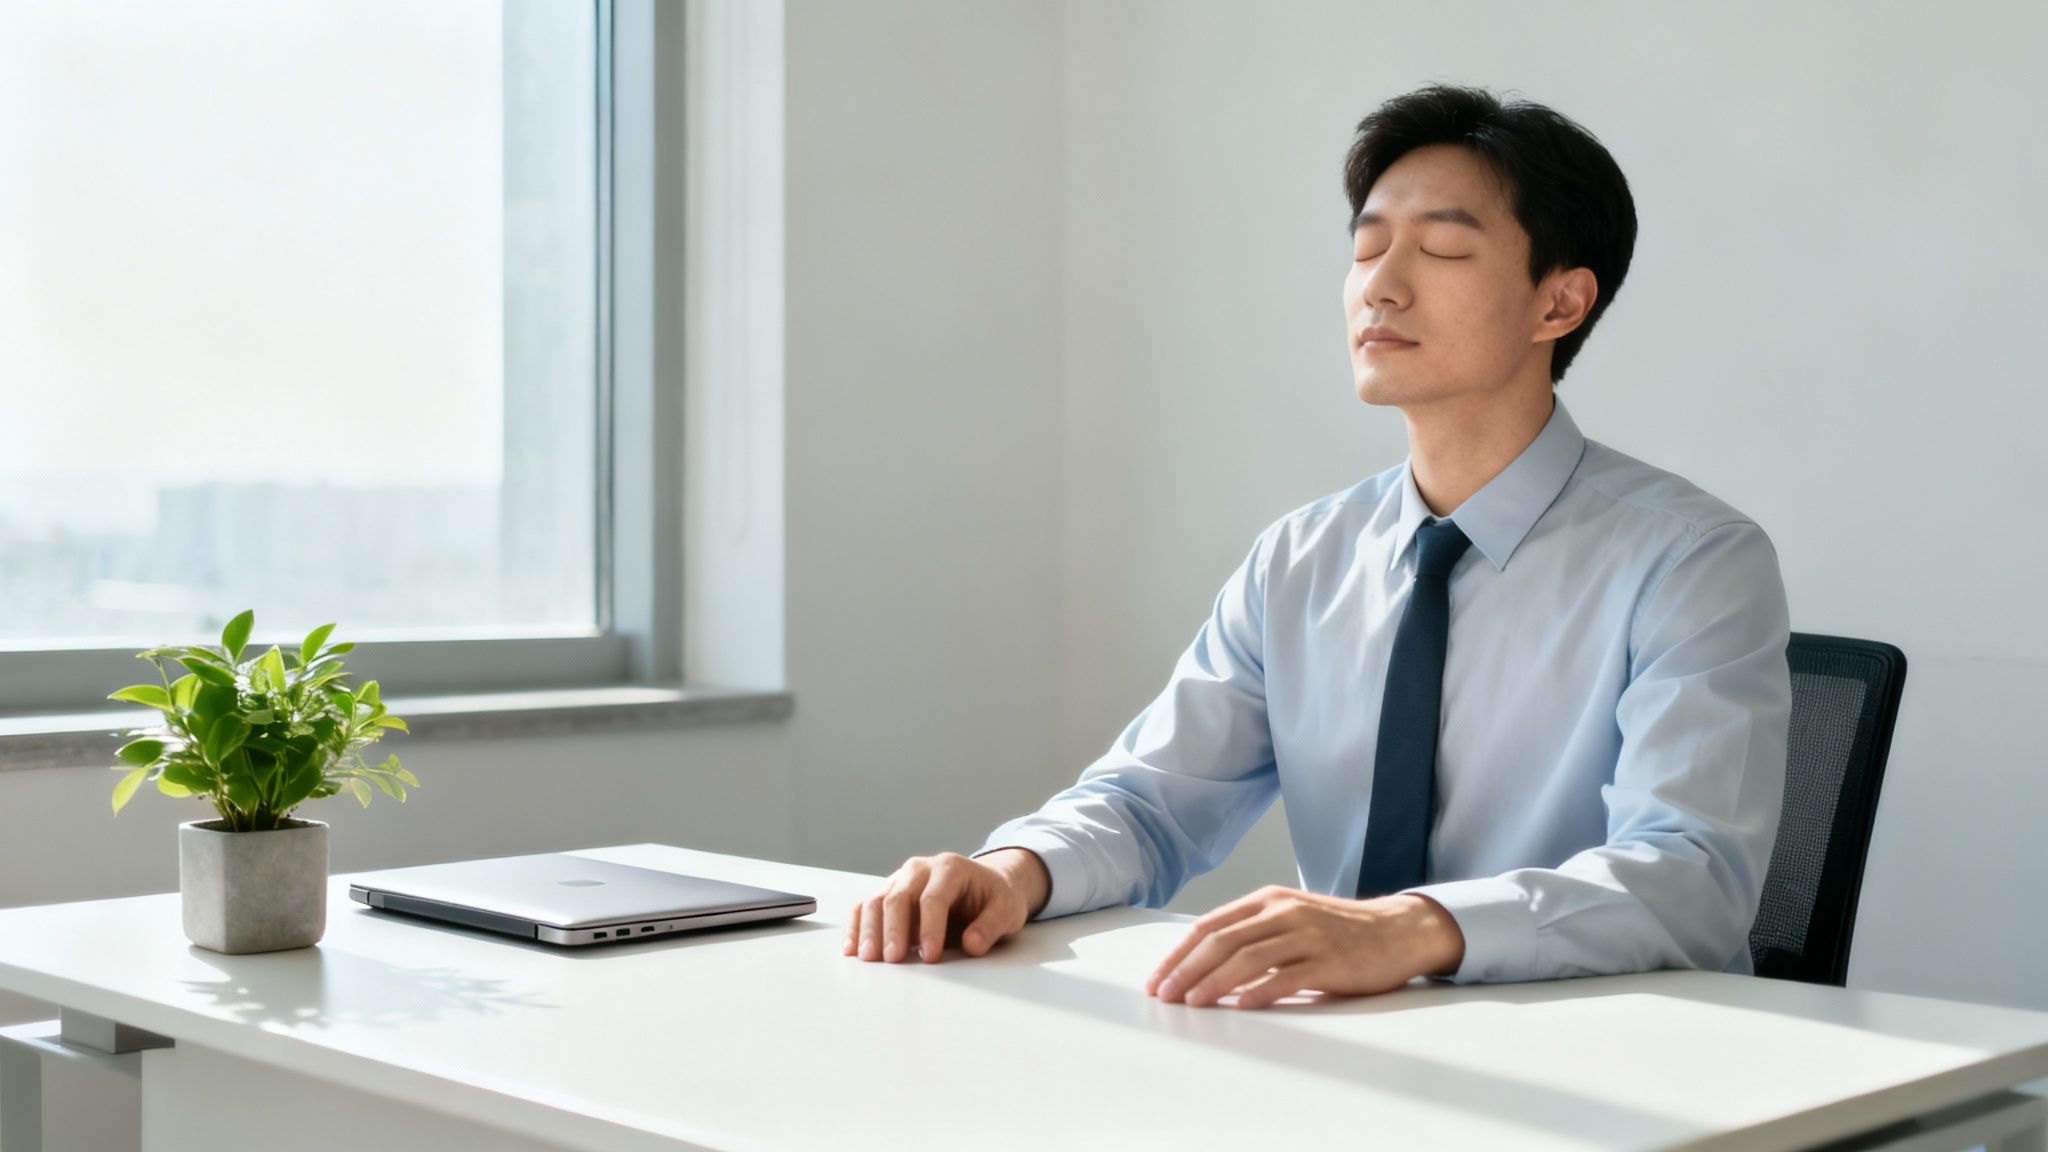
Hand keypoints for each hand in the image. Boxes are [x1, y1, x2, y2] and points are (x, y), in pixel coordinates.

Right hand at [844, 849, 1046, 963]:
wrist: (984, 885)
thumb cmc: (994, 898)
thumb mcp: (1007, 910)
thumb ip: (991, 926)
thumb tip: (972, 945)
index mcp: (950, 868)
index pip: (934, 898)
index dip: (931, 928)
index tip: (930, 957)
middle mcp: (920, 869)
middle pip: (899, 897)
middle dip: (894, 930)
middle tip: (892, 959)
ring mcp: (900, 880)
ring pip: (877, 901)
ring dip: (869, 930)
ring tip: (868, 958)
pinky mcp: (888, 893)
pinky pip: (865, 907)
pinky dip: (856, 926)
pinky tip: (851, 948)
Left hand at [1144, 886, 1463, 1008]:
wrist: (1396, 931)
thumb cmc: (1337, 931)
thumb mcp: (1290, 918)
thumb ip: (1252, 933)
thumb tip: (1201, 963)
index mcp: (1267, 900)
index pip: (1210, 926)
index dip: (1179, 953)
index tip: (1158, 978)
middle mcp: (1283, 911)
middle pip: (1223, 940)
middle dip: (1187, 969)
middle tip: (1165, 995)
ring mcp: (1307, 934)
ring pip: (1248, 957)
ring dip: (1214, 981)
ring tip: (1192, 1002)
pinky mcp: (1328, 960)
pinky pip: (1287, 976)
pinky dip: (1259, 991)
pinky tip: (1240, 1005)